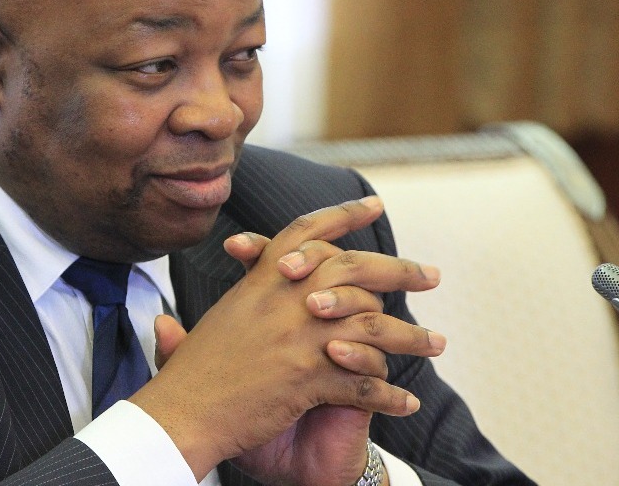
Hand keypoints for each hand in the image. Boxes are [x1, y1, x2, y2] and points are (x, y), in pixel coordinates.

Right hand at [130, 198, 441, 483]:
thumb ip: (228, 304)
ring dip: (411, 337)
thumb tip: (187, 306)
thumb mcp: (212, 322)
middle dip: (401, 270)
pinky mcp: (308, 378)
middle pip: (356, 268)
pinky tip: (408, 402)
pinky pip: (365, 382)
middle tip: (432, 275)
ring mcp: (299, 338)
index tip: (375, 205)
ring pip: (373, 325)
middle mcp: (284, 300)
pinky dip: (391, 394)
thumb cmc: (191, 375)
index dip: (344, 215)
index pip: (308, 232)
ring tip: (437, 344)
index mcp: (263, 281)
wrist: (181, 413)